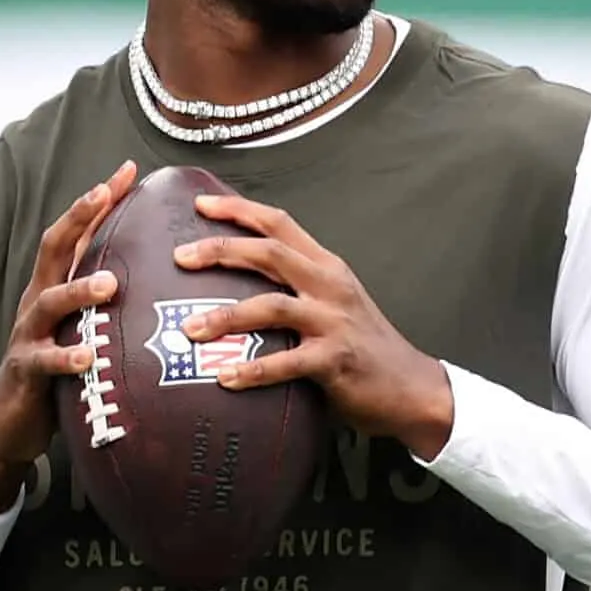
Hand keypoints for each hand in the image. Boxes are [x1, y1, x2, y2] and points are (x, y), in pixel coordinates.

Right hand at [0, 162, 135, 511]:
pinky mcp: (25, 373)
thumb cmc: (54, 373)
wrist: (6, 424)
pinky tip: (88, 355)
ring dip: (80, 290)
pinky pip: (45, 362)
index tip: (128, 169)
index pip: (76, 234)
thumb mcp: (80, 328)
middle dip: (78, 217)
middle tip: (105, 192)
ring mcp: (29, 336)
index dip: (98, 201)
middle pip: (53, 249)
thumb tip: (156, 276)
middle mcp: (37, 303)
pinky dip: (67, 357)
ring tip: (111, 283)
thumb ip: (105, 303)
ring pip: (50, 303)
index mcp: (53, 287)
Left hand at [171, 194, 454, 457]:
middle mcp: (329, 286)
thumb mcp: (335, 303)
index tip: (200, 204)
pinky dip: (253, 369)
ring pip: (271, 306)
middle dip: (221, 250)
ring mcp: (333, 321)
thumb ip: (296, 289)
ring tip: (190, 329)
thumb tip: (235, 285)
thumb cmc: (364, 347)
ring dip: (226, 316)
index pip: (279, 223)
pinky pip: (286, 362)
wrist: (410, 387)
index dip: (238, 209)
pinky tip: (225, 377)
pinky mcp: (335, 360)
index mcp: (327, 266)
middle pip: (269, 253)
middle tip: (180, 256)